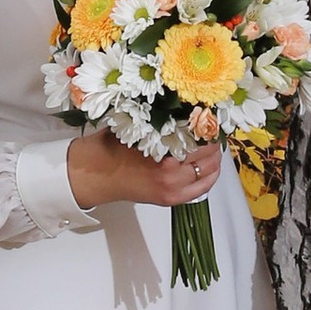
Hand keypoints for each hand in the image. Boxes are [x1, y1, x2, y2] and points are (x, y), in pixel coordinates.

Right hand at [68, 130, 222, 210]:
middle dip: (213, 140)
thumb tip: (186, 110)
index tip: (211, 117)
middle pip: (208, 152)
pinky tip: (212, 168)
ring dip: (214, 158)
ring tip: (214, 146)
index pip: (199, 134)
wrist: (95, 174)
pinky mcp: (171, 199)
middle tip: (214, 130)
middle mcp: (171, 170)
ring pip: (208, 170)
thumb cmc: (111, 147)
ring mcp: (172, 187)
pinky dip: (210, 177)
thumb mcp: (138, 125)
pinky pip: (201, 189)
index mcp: (162, 148)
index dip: (208, 124)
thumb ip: (162, 121)